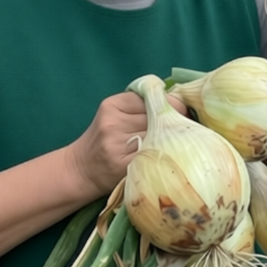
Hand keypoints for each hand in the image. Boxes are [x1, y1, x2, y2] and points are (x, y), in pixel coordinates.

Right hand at [67, 91, 186, 196]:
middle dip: (174, 121)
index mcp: (112, 105)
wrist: (80, 170)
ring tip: (179, 143)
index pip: (151, 96)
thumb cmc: (103, 140)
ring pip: (157, 135)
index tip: (182, 111)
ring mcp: (116, 144)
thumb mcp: (114, 115)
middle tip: (186, 128)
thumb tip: (177, 102)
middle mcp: (113, 122)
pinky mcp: (121, 165)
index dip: (171, 103)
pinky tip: (167, 156)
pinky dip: (162, 154)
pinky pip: (151, 154)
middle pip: (156, 117)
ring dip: (172, 139)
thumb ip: (139, 106)